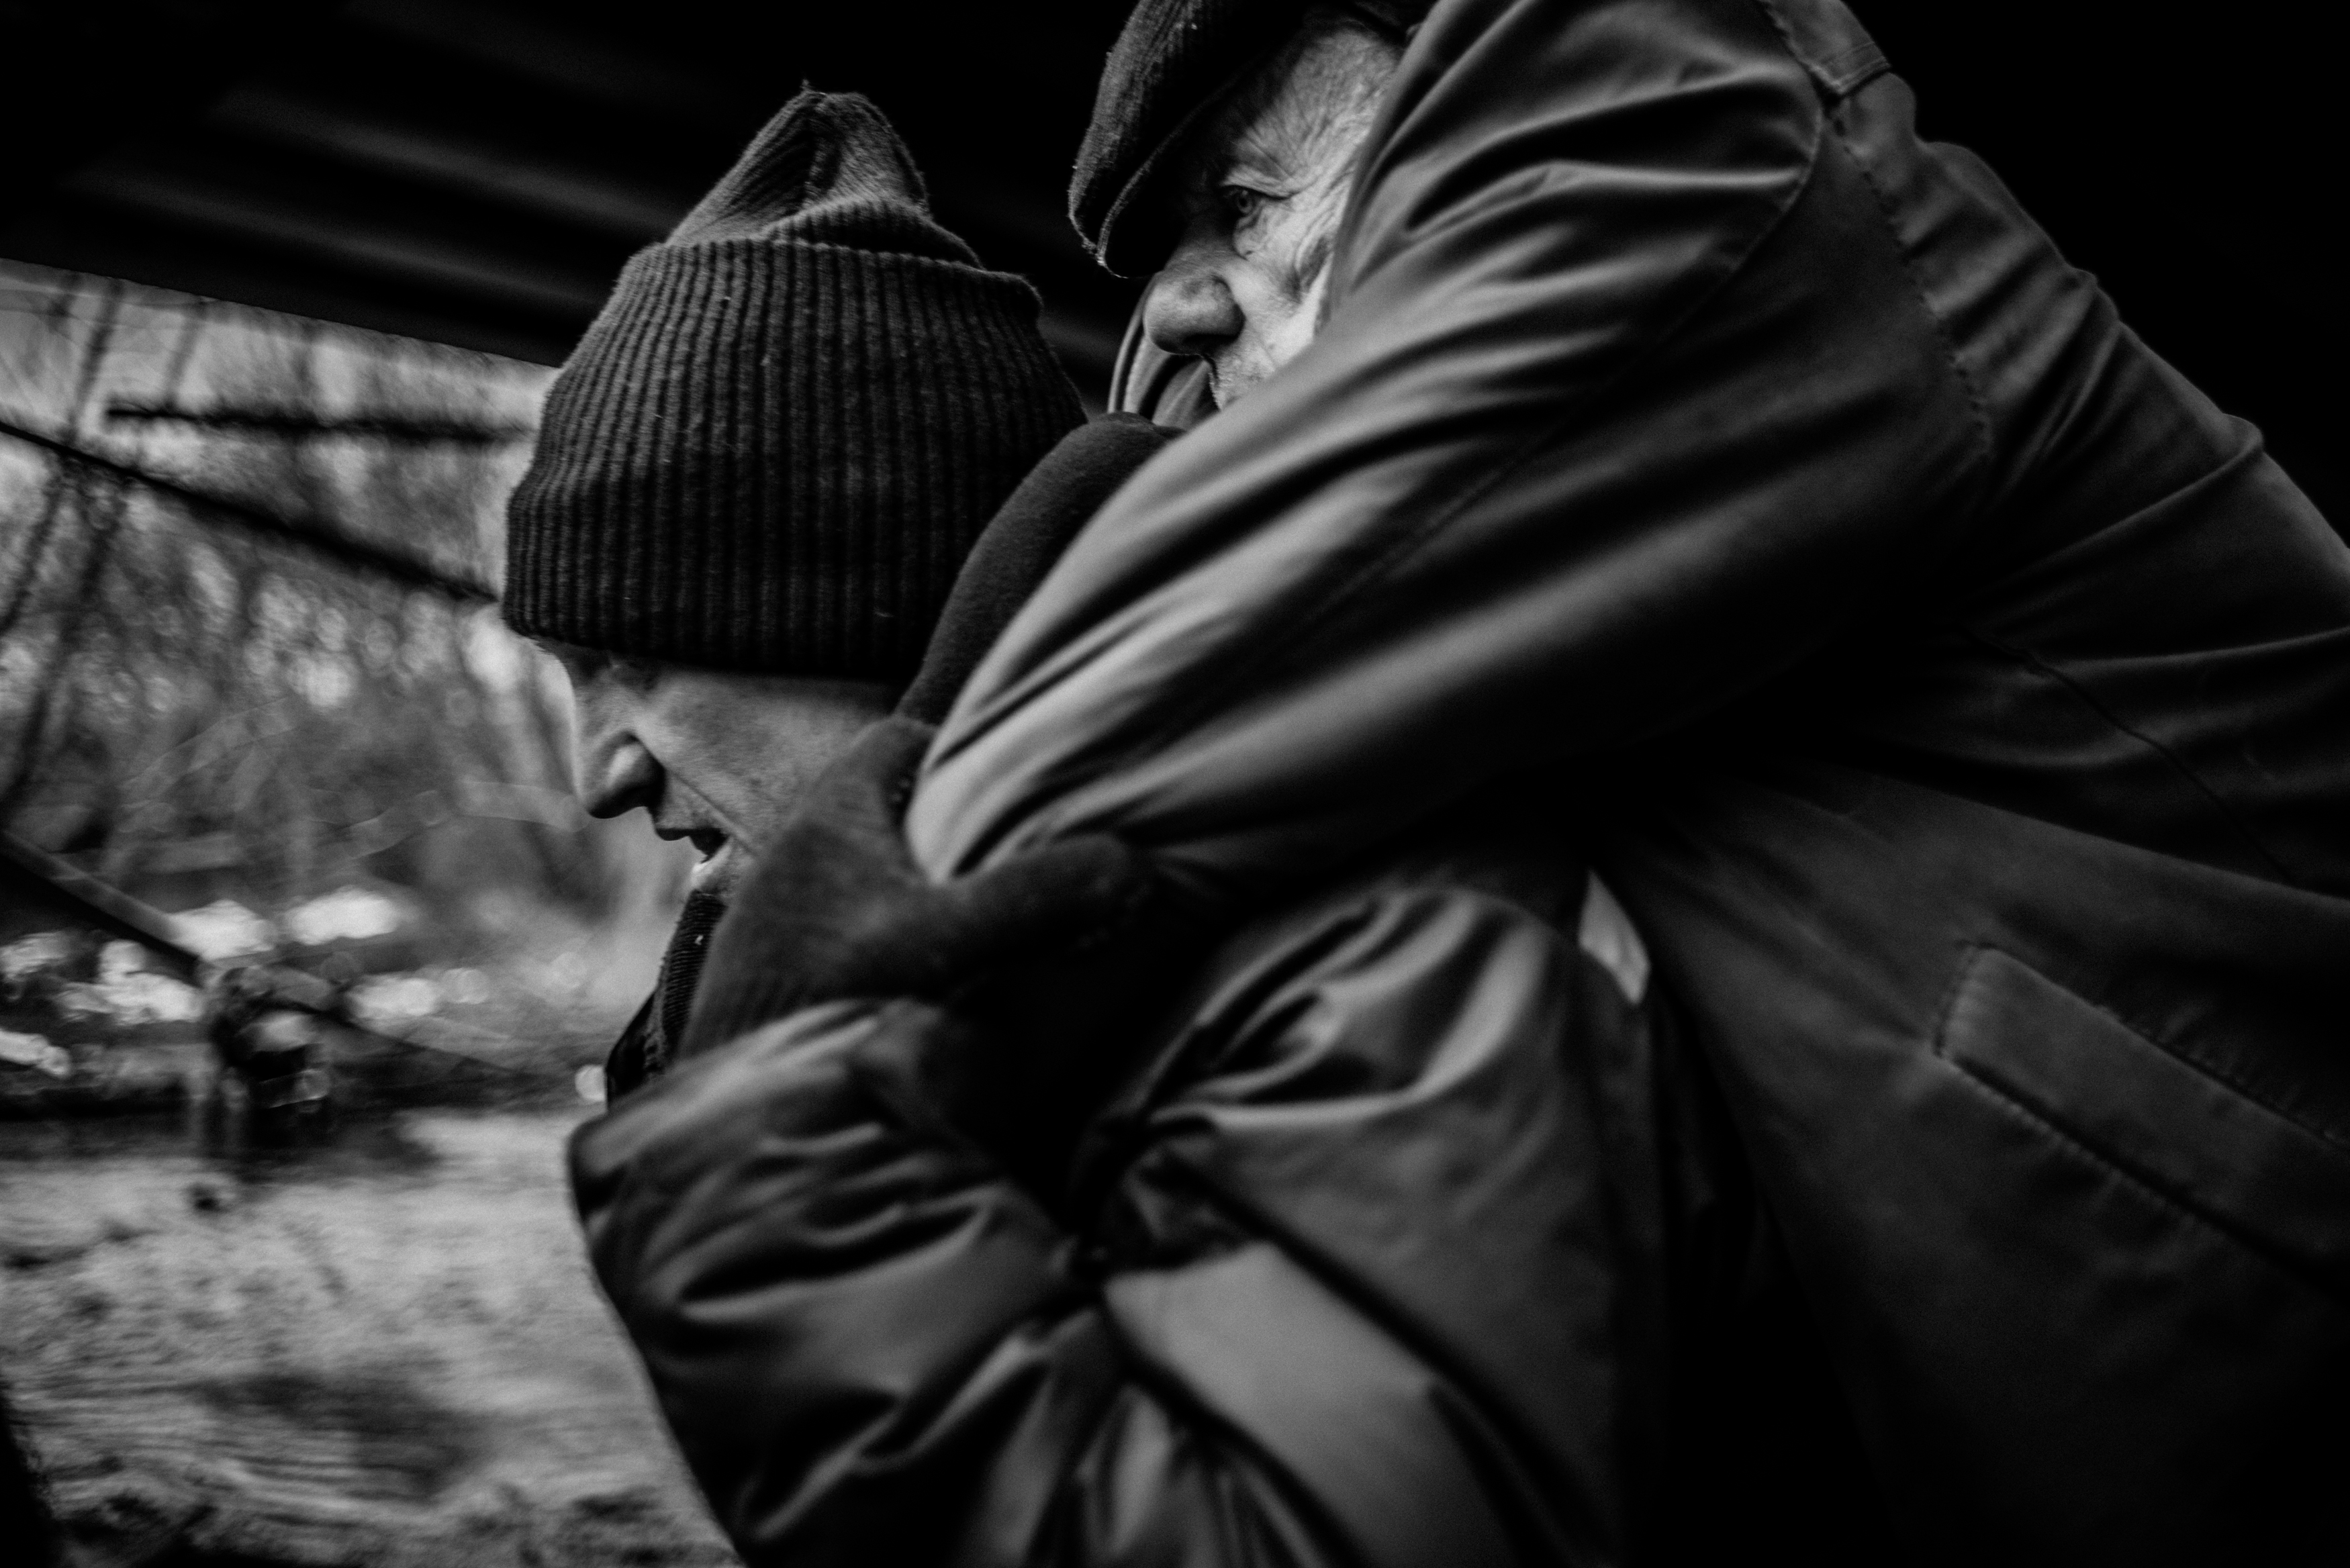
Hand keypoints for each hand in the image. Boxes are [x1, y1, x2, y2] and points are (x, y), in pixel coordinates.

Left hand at [678, 716, 1153, 1059]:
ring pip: (868, 882)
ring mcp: (778, 925)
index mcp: (828, 821)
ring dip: (925, 903)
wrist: (742, 1120)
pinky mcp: (776, 986)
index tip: (1013, 791)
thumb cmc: (833, 1007)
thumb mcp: (952, 946)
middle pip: (887, 815)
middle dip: (952, 834)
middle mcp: (791, 860)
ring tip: (989, 940)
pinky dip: (895, 955)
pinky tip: (933, 999)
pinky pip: (848, 941)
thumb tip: (1131, 864)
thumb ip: (1039, 898)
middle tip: (1019, 868)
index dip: (958, 751)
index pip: (895, 742)